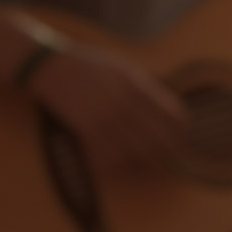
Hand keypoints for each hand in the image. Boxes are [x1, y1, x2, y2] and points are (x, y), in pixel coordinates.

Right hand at [28, 42, 187, 172]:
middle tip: (166, 159)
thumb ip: (146, 89)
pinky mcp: (86, 130)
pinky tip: (119, 162)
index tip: (181, 139)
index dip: (181, 132)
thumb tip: (169, 113)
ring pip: (135, 153)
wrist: (50, 67)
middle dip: (165, 153)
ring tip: (143, 163)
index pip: (173, 116)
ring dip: (142, 162)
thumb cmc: (89, 67)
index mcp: (137, 84)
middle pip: (157, 139)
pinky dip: (117, 164)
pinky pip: (110, 157)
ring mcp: (104, 118)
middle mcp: (124, 102)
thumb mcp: (124, 69)